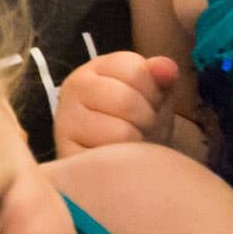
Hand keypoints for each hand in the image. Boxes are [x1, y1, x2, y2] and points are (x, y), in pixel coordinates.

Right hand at [54, 50, 183, 154]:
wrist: (124, 166)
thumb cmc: (139, 125)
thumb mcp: (155, 96)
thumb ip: (161, 76)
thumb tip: (167, 67)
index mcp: (97, 68)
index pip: (135, 70)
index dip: (153, 92)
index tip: (149, 103)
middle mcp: (75, 88)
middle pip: (126, 101)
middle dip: (146, 119)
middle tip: (141, 128)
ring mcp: (66, 122)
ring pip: (120, 132)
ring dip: (136, 143)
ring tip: (130, 144)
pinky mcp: (67, 155)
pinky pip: (109, 160)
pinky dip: (123, 163)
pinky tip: (118, 160)